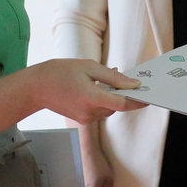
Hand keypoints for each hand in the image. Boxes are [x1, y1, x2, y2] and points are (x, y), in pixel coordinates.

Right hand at [31, 59, 146, 124]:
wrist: (36, 88)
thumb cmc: (60, 72)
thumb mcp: (88, 66)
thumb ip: (112, 77)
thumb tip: (133, 84)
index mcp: (91, 98)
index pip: (122, 104)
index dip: (138, 101)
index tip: (149, 96)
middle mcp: (90, 112)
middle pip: (116, 105)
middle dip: (124, 94)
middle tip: (128, 78)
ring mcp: (86, 119)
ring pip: (109, 108)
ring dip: (112, 96)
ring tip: (107, 79)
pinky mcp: (82, 120)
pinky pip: (100, 110)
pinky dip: (103, 100)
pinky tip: (96, 87)